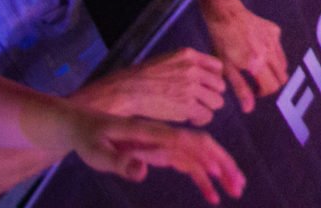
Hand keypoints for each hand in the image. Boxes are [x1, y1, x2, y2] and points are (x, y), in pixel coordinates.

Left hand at [68, 112, 246, 204]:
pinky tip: (212, 195)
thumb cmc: (89, 138)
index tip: (218, 173)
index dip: (203, 155)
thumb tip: (142, 172)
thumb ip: (119, 162)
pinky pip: (189, 165)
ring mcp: (166, 144)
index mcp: (153, 133)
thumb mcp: (97, 153)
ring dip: (220, 171)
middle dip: (223, 163)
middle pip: (202, 145)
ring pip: (201, 155)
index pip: (184, 141)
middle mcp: (165, 136)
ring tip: (236, 190)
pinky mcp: (163, 153)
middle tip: (238, 184)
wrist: (82, 125)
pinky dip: (204, 179)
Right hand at [79, 49, 227, 125]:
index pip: (218, 67)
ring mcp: (191, 87)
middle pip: (220, 86)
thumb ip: (188, 65)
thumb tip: (206, 77)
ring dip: (207, 108)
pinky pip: (206, 116)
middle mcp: (193, 69)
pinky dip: (199, 119)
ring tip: (194, 111)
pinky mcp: (187, 106)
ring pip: (216, 102)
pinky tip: (190, 119)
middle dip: (211, 95)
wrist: (128, 90)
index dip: (213, 79)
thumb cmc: (144, 77)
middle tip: (199, 102)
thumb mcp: (168, 60)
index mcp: (189, 55)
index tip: (205, 87)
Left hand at [202, 2, 286, 113]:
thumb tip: (249, 109)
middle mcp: (270, 52)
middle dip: (271, 83)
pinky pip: (279, 48)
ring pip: (283, 63)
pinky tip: (258, 49)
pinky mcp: (275, 30)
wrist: (225, 13)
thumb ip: (240, 88)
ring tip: (257, 67)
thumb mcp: (226, 68)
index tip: (254, 91)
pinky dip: (273, 54)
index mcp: (257, 64)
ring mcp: (275, 40)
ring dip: (273, 70)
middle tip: (256, 81)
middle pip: (282, 77)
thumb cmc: (221, 41)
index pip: (272, 87)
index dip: (264, 93)